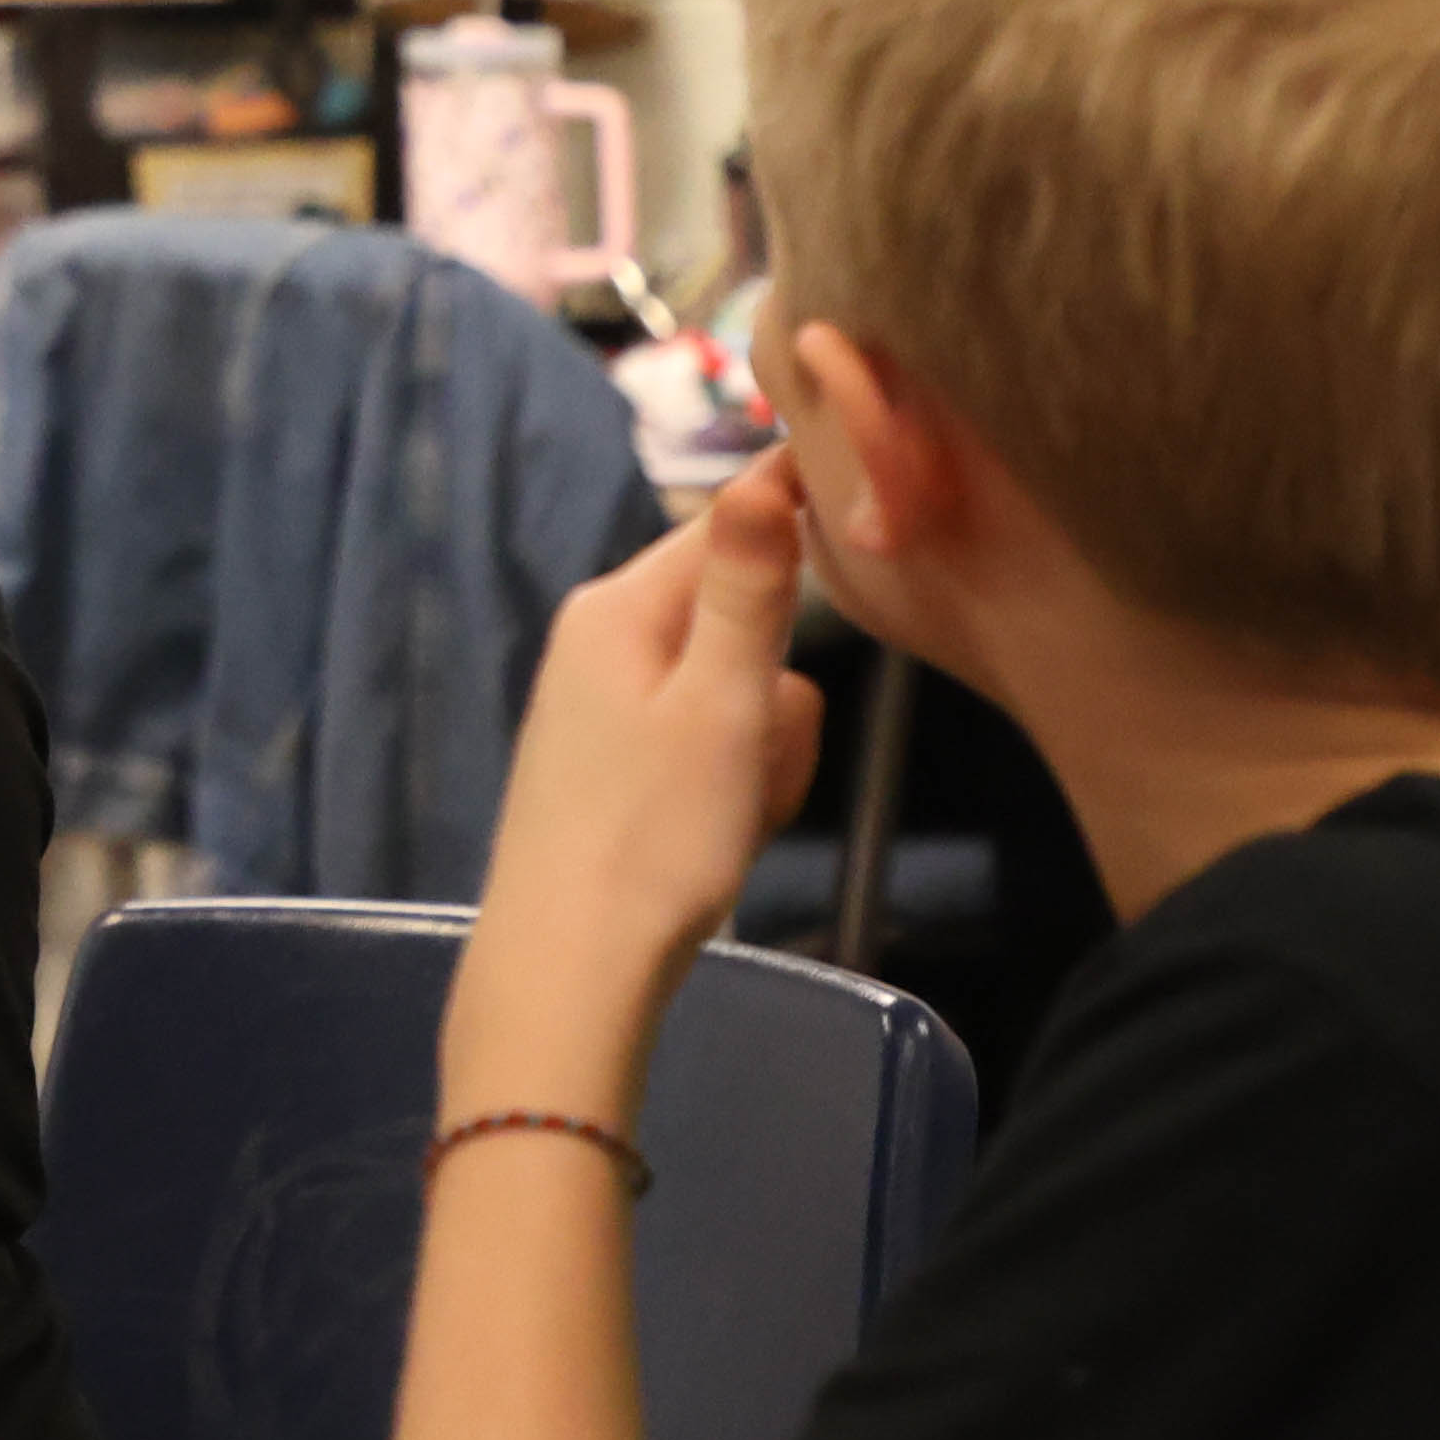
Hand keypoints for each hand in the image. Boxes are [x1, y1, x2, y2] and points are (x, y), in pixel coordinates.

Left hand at [444, 450, 824, 1120]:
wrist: (571, 969)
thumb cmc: (654, 836)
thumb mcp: (722, 704)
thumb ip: (746, 587)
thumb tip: (763, 470)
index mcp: (617, 608)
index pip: (727, 523)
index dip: (798, 522)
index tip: (868, 526)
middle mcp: (601, 640)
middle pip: (741, 622)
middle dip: (778, 688)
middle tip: (765, 757)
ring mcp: (604, 707)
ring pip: (737, 695)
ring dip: (764, 749)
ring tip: (739, 810)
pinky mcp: (616, 768)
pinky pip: (709, 748)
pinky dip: (733, 787)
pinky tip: (718, 838)